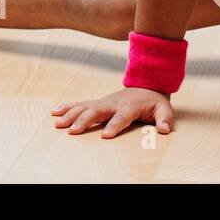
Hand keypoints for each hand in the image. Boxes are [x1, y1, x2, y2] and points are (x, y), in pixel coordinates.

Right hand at [51, 87, 174, 138]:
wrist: (146, 83)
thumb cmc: (154, 100)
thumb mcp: (164, 108)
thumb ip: (165, 119)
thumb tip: (165, 130)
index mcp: (130, 106)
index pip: (121, 117)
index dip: (114, 126)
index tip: (105, 136)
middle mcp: (113, 103)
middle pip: (97, 111)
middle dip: (85, 121)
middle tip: (73, 131)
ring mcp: (104, 102)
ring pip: (85, 107)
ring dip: (71, 114)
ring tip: (58, 124)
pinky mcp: (97, 102)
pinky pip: (80, 104)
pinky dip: (67, 107)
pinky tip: (54, 112)